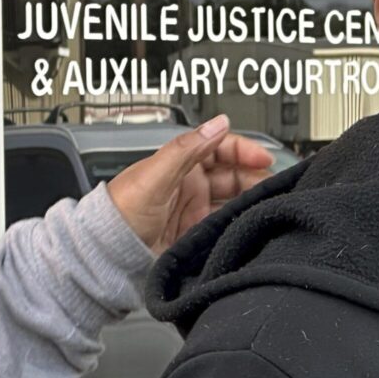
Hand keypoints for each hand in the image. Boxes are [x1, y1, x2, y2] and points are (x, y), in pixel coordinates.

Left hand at [107, 115, 275, 253]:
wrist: (107, 253)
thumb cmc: (120, 212)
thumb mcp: (154, 175)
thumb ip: (186, 149)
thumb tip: (217, 124)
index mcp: (179, 163)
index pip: (219, 148)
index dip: (243, 150)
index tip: (263, 157)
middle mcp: (188, 184)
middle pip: (231, 174)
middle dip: (253, 176)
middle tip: (271, 185)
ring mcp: (193, 209)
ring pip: (232, 199)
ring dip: (249, 199)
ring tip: (265, 204)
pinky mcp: (195, 234)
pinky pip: (224, 224)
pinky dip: (238, 222)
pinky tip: (248, 223)